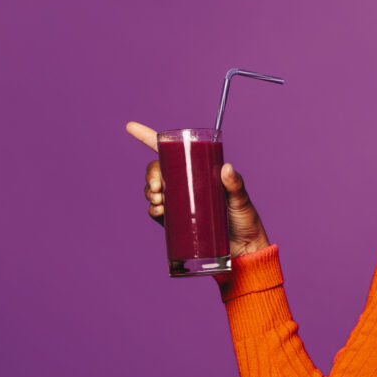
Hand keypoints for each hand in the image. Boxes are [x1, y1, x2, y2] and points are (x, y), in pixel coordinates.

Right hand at [126, 121, 271, 257]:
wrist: (243, 250)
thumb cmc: (245, 220)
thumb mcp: (241, 200)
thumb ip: (235, 185)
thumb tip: (226, 168)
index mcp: (198, 171)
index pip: (170, 151)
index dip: (148, 138)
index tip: (130, 127)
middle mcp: (186, 184)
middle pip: (158, 170)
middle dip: (151, 175)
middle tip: (157, 187)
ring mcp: (180, 202)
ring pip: (154, 190)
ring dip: (149, 192)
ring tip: (159, 201)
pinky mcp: (177, 221)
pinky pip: (157, 212)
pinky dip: (153, 210)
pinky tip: (159, 212)